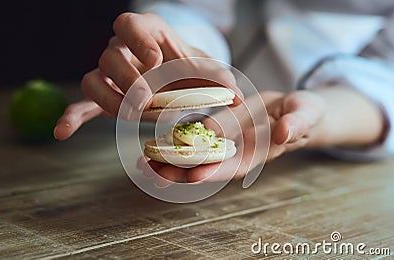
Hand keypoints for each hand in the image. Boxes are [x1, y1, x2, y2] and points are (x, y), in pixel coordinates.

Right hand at [54, 12, 241, 139]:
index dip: (137, 39)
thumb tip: (237, 98)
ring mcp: (109, 74)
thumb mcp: (206, 71)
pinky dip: (73, 116)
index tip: (154, 59)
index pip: (130, 25)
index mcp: (146, 34)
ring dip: (108, 99)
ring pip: (93, 79)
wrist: (176, 79)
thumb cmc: (189, 69)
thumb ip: (220, 80)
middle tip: (146, 99)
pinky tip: (63, 132)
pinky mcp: (104, 97)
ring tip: (128, 116)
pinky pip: (84, 103)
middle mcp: (122, 50)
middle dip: (126, 79)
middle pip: (110, 56)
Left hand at [138, 90, 325, 184]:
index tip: (192, 176)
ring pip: (193, 153)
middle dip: (180, 171)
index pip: (233, 167)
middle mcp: (235, 152)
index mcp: (257, 155)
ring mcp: (223, 141)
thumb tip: (283, 133)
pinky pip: (193, 134)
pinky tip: (152, 141)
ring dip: (169, 159)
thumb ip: (296, 125)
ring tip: (142, 163)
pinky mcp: (216, 128)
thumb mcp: (305, 115)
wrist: (291, 108)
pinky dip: (173, 139)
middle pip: (206, 165)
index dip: (214, 172)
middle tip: (153, 174)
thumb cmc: (304, 113)